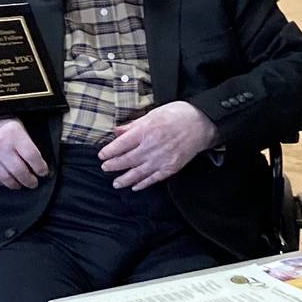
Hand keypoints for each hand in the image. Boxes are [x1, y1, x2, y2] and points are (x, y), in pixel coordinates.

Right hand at [0, 117, 48, 189]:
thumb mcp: (17, 125)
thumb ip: (27, 142)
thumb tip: (38, 161)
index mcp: (13, 133)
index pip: (32, 156)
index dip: (40, 167)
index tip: (43, 171)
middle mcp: (1, 145)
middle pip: (20, 170)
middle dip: (30, 180)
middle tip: (34, 182)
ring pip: (7, 178)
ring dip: (17, 184)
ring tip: (21, 184)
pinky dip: (3, 182)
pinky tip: (8, 181)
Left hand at [98, 101, 220, 190]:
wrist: (201, 123)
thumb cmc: (175, 115)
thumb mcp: (151, 114)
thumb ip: (133, 125)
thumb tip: (117, 131)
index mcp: (145, 131)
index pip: (121, 144)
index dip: (109, 151)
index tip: (101, 155)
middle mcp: (152, 147)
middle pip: (127, 159)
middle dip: (114, 165)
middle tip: (105, 168)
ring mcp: (162, 159)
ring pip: (139, 172)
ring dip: (125, 179)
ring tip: (116, 183)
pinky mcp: (171, 167)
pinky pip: (154, 178)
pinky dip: (143, 184)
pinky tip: (136, 187)